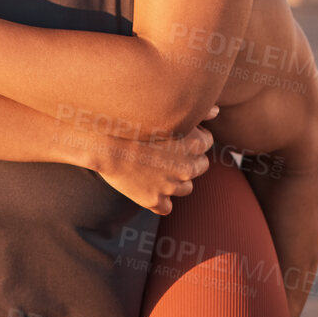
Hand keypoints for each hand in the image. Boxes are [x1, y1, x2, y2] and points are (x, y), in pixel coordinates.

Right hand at [89, 109, 215, 214]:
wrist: (100, 141)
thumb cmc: (130, 120)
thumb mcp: (165, 110)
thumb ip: (197, 110)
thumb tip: (217, 110)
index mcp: (194, 143)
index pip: (206, 143)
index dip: (190, 137)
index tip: (173, 134)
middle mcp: (187, 167)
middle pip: (199, 167)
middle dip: (187, 161)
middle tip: (164, 152)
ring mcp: (171, 186)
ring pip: (185, 188)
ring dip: (175, 180)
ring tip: (155, 169)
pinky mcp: (154, 200)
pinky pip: (165, 207)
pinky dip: (158, 199)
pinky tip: (146, 186)